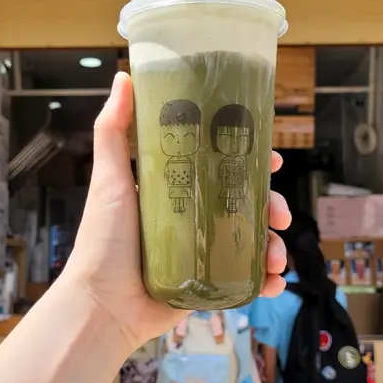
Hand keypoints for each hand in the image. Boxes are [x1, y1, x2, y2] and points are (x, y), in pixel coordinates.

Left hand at [66, 72, 290, 351]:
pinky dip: (265, 279)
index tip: (272, 158)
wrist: (102, 305)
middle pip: (245, 203)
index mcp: (176, 189)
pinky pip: (245, 278)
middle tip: (280, 212)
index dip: (251, 161)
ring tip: (278, 255)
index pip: (222, 167)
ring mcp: (203, 252)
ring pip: (252, 240)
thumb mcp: (110, 179)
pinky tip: (273, 281)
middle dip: (272, 205)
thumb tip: (124, 77)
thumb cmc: (104, 239)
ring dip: (275, 244)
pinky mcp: (207, 283)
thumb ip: (113, 130)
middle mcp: (192, 217)